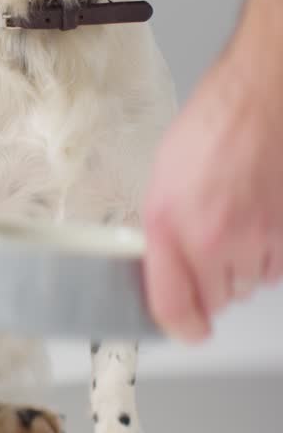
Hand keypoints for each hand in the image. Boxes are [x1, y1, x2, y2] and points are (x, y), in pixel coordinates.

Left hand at [143, 39, 282, 340]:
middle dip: (212, 283)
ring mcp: (255, 239)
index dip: (179, 328)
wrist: (260, 101)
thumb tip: (164, 267)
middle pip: (217, 300)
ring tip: (237, 223)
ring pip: (249, 285)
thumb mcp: (162, 181)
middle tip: (210, 246)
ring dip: (242, 267)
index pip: (172, 306)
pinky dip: (269, 254)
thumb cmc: (210, 128)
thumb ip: (162, 232)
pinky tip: (260, 221)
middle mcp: (212, 239)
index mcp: (169, 226)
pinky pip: (277, 267)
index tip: (186, 330)